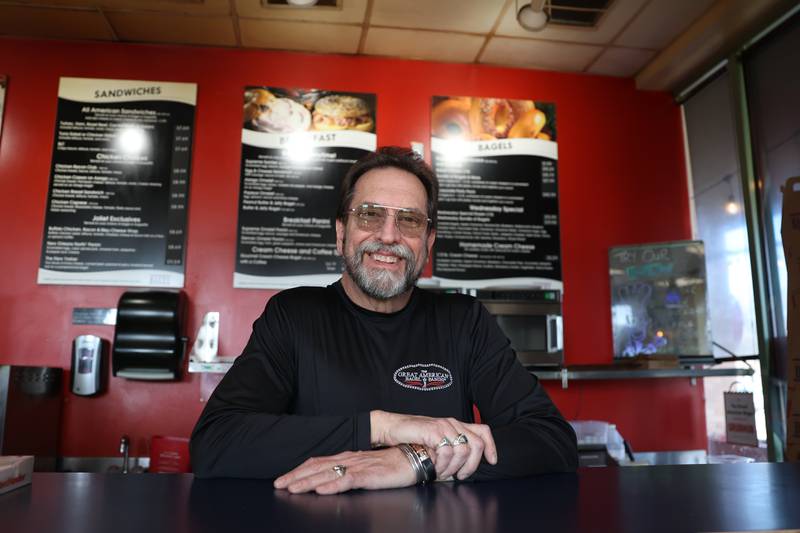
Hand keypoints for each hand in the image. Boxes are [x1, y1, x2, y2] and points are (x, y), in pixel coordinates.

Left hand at [273, 447, 416, 494]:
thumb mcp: (367, 469)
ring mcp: (360, 466)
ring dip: (309, 482)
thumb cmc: (394, 465)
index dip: (300, 470)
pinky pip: (349, 480)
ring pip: (329, 473)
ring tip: (292, 488)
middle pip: (318, 467)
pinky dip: (333, 484)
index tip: (285, 478)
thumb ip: (350, 473)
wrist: (417, 457)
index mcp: (349, 458)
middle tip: (279, 484)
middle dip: (296, 476)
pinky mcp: (371, 474)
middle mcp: (351, 459)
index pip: (319, 462)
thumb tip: (331, 481)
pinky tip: (322, 490)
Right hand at [370, 410, 496, 480]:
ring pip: (464, 450)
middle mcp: (453, 423)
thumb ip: (452, 450)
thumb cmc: (414, 438)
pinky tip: (435, 467)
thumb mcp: (437, 443)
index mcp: (456, 425)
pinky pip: (447, 451)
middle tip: (461, 475)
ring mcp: (443, 426)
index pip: (483, 431)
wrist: (393, 428)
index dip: (491, 447)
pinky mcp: (433, 431)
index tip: (492, 461)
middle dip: (472, 465)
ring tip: (443, 472)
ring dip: (454, 467)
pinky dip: (443, 464)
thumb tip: (465, 469)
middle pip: (477, 444)